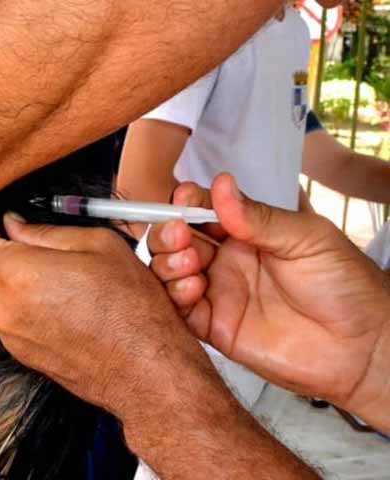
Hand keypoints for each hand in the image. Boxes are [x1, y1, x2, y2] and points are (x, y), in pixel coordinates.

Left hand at [0, 213, 214, 415]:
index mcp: (18, 276)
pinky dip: (12, 308)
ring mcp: (12, 338)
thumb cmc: (132, 310)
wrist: (147, 370)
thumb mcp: (98, 246)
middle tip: (0, 246)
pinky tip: (47, 300)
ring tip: (31, 273)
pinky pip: (3, 325)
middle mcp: (6, 310)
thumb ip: (46, 233)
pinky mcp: (24, 356)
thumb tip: (16, 226)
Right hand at [155, 173, 389, 418]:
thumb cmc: (346, 286)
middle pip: (176, 238)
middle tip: (180, 232)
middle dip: (168, 231)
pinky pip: (180, 309)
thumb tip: (220, 186)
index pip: (202, 209)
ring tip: (189, 262)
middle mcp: (227, 260)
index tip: (184, 199)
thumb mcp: (307, 238)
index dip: (186, 202)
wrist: (364, 345)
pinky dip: (175, 295)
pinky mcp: (216, 327)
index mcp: (246, 232)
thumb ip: (259, 218)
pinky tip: (193, 287)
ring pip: (169, 270)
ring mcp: (220, 292)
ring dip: (168, 261)